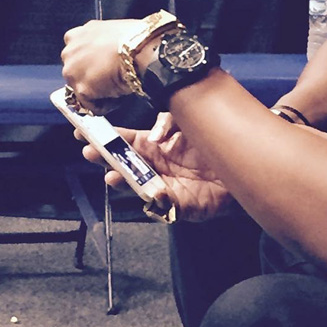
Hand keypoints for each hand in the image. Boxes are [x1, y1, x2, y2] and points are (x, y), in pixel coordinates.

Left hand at [61, 19, 143, 111]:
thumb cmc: (135, 37)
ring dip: (98, 92)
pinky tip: (120, 97)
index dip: (93, 64)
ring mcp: (71, 71)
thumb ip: (102, 44)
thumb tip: (110, 56)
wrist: (141, 44)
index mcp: (75, 36)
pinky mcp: (81, 88)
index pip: (77, 56)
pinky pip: (92, 106)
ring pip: (82, 90)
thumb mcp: (112, 32)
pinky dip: (106, 105)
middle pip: (77, 73)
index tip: (106, 68)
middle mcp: (69, 52)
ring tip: (118, 88)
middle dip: (93, 78)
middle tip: (113, 79)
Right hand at [78, 113, 235, 221]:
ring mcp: (165, 186)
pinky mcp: (179, 205)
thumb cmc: (214, 140)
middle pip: (124, 163)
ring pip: (136, 186)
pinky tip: (150, 192)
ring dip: (122, 181)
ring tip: (111, 174)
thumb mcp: (188, 120)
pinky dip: (155, 201)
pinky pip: (162, 206)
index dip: (104, 137)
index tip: (83, 130)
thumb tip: (152, 137)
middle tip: (90, 152)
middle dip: (105, 158)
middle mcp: (155, 166)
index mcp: (155, 146)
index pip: (124, 141)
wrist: (243, 162)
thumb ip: (168, 122)